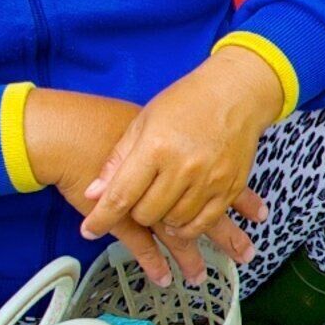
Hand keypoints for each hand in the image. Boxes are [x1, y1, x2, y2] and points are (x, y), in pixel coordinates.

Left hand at [75, 46, 279, 283]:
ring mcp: (210, 180)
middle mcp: (183, 167)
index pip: (121, 195)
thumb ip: (118, 161)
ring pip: (174, 223)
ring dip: (162, 219)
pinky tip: (181, 217)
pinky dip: (188, 226)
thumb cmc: (185, 102)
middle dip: (136, 212)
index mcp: (156, 147)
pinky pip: (203, 223)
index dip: (102, 218)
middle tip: (138, 199)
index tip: (89, 231)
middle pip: (147, 214)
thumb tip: (93, 194)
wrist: (235, 93)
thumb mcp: (143, 122)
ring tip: (162, 202)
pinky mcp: (230, 188)